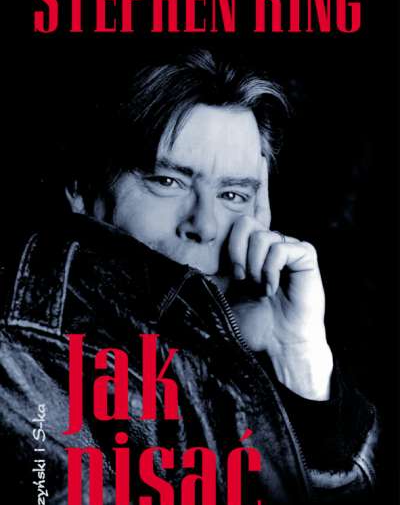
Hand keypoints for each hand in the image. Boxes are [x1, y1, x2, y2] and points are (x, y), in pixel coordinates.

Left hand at [215, 160, 332, 400]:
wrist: (276, 347)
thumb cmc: (247, 324)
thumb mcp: (217, 292)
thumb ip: (205, 269)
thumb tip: (170, 256)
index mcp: (250, 250)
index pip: (247, 212)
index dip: (254, 185)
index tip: (254, 157)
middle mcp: (269, 244)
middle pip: (244, 222)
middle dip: (234, 251)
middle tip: (238, 278)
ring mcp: (287, 249)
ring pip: (260, 235)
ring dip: (251, 265)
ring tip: (256, 288)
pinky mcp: (304, 257)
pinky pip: (280, 247)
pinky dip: (269, 269)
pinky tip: (270, 288)